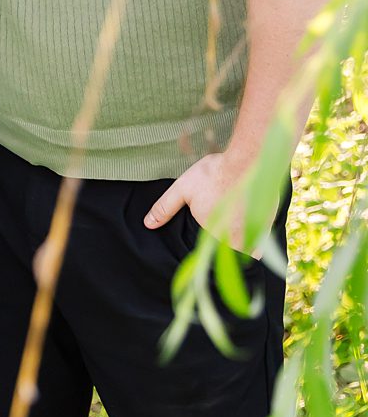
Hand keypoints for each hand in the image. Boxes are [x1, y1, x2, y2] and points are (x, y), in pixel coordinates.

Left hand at [145, 152, 267, 254]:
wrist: (248, 161)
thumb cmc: (213, 175)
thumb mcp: (182, 189)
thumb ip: (165, 208)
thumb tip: (148, 224)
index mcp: (212, 234)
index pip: (209, 254)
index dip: (208, 252)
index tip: (208, 242)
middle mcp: (235, 240)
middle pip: (229, 253)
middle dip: (225, 249)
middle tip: (221, 233)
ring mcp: (254, 234)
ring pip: (247, 250)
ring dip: (242, 245)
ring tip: (234, 227)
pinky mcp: (268, 225)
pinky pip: (261, 242)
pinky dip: (256, 238)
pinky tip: (247, 222)